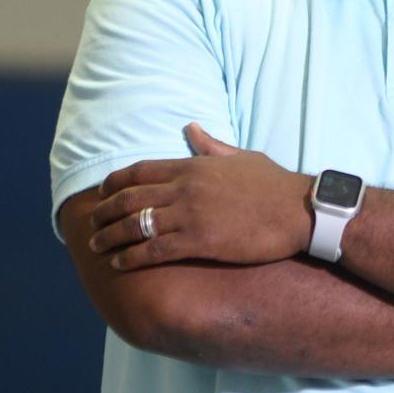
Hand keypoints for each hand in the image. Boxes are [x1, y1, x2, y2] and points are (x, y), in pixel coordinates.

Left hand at [87, 123, 311, 269]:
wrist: (301, 211)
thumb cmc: (276, 185)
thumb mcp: (243, 157)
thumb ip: (212, 146)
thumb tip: (191, 127)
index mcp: (195, 166)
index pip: (141, 171)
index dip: (115, 183)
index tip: (103, 192)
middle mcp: (186, 188)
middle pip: (131, 198)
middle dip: (105, 212)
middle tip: (92, 224)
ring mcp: (191, 215)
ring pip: (136, 225)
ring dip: (110, 237)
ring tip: (97, 246)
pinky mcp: (200, 242)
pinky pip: (154, 250)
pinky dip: (131, 257)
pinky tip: (119, 265)